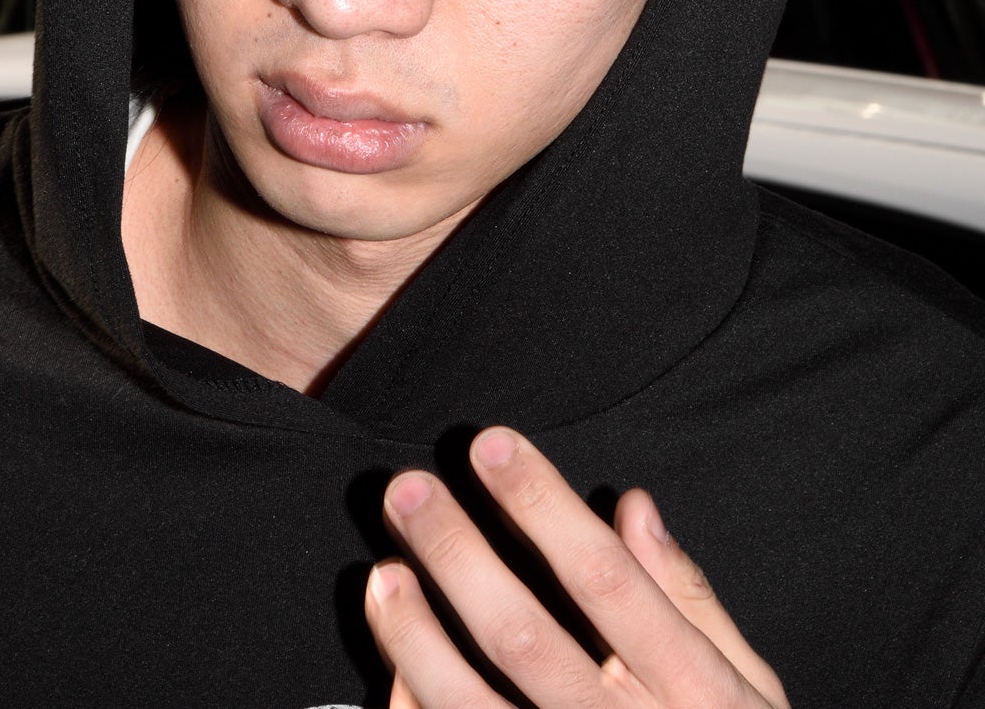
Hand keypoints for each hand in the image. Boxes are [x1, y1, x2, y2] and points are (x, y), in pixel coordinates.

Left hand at [364, 427, 788, 707]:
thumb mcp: (745, 690)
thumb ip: (693, 601)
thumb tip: (633, 506)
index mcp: (691, 692)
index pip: (604, 579)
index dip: (543, 506)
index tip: (492, 445)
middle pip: (523, 636)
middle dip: (457, 554)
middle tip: (407, 489)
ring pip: (473, 708)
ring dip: (416, 639)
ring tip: (383, 576)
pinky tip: (393, 672)